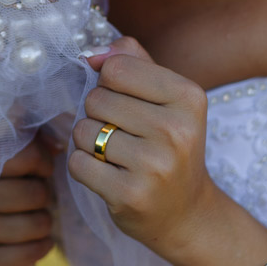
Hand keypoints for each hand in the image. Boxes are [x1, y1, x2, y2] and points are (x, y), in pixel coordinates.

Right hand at [0, 137, 56, 265]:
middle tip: (31, 194)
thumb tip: (58, 145)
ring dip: (42, 219)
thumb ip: (11, 144)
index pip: (26, 157)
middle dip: (41, 193)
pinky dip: (41, 245)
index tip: (40, 168)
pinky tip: (36, 239)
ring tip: (30, 216)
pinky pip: (31, 252)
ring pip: (39, 223)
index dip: (42, 162)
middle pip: (36, 192)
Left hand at [68, 36, 216, 259]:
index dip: (109, 83)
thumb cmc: (169, 145)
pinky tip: (109, 175)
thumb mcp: (167, 98)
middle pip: (96, 98)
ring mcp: (154, 166)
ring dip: (89, 141)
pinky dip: (84, 167)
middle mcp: (176, 130)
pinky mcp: (131, 195)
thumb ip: (133, 62)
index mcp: (188, 96)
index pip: (117, 68)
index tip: (128, 102)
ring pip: (83, 130)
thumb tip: (93, 52)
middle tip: (124, 133)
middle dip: (98, 114)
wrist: (187, 213)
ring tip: (117, 155)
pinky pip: (77, 164)